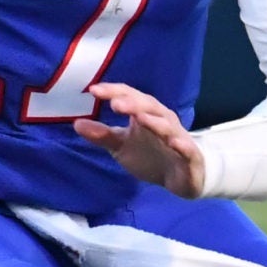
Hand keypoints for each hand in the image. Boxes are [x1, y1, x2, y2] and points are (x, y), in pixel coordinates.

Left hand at [74, 82, 206, 197]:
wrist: (183, 177)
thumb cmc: (151, 154)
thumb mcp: (122, 146)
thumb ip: (102, 135)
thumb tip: (76, 124)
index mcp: (145, 113)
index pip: (129, 97)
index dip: (113, 91)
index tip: (93, 90)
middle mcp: (163, 120)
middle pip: (149, 107)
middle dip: (133, 104)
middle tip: (115, 103)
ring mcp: (178, 137)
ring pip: (167, 126)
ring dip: (154, 121)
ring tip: (140, 118)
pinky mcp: (190, 156)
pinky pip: (186, 149)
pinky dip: (182, 145)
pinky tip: (174, 143)